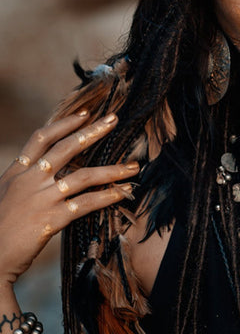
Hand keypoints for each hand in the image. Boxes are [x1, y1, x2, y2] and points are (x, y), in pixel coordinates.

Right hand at [0, 111, 138, 285]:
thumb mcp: (5, 197)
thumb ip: (24, 183)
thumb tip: (47, 174)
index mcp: (16, 173)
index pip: (41, 138)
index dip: (64, 124)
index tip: (84, 115)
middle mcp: (28, 180)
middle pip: (66, 147)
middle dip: (92, 131)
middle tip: (113, 120)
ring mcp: (40, 198)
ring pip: (83, 176)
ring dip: (112, 170)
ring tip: (133, 167)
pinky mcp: (51, 219)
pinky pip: (85, 203)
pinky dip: (107, 197)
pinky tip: (122, 193)